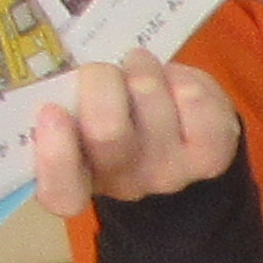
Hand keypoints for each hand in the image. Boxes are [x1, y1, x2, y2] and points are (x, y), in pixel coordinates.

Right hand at [27, 51, 239, 215]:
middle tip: (105, 73)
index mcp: (79, 178)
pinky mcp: (210, 154)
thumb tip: (60, 81)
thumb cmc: (117, 117)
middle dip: (100, 79)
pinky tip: (174, 85)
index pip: (62, 193)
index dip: (55, 155)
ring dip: (141, 69)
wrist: (185, 143)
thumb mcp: (78, 115)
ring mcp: (170, 173)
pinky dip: (181, 77)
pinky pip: (193, 98)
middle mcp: (124, 184)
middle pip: (107, 131)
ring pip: (148, 97)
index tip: (52, 112)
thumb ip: (63, 103)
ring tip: (140, 70)